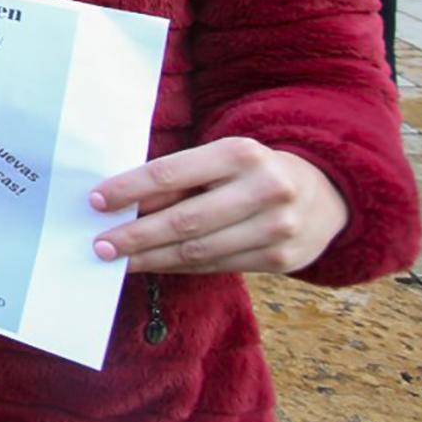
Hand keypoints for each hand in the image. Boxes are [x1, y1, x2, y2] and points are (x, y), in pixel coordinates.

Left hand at [89, 137, 348, 274]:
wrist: (326, 194)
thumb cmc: (251, 172)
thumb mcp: (219, 159)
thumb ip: (178, 179)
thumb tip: (122, 206)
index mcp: (240, 153)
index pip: (170, 173)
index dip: (129, 189)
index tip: (95, 201)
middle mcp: (264, 189)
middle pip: (183, 220)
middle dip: (135, 235)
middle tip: (99, 245)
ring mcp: (277, 228)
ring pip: (198, 250)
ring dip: (151, 258)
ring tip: (118, 261)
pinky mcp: (281, 260)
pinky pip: (216, 266)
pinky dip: (178, 267)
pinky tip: (153, 265)